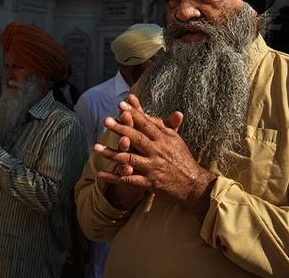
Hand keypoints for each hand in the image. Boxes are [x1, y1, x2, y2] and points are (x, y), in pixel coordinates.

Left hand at [93, 94, 216, 219]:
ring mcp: (152, 167)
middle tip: (106, 120)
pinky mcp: (149, 182)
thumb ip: (164, 126)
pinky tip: (100, 175)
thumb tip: (155, 112)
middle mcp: (157, 151)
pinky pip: (128, 180)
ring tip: (95, 147)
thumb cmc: (182, 159)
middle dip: (121, 129)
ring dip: (111, 154)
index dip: (134, 114)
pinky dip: (114, 178)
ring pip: (129, 159)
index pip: (147, 124)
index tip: (121, 104)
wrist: (193, 184)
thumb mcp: (175, 140)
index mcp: (164, 139)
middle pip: (137, 138)